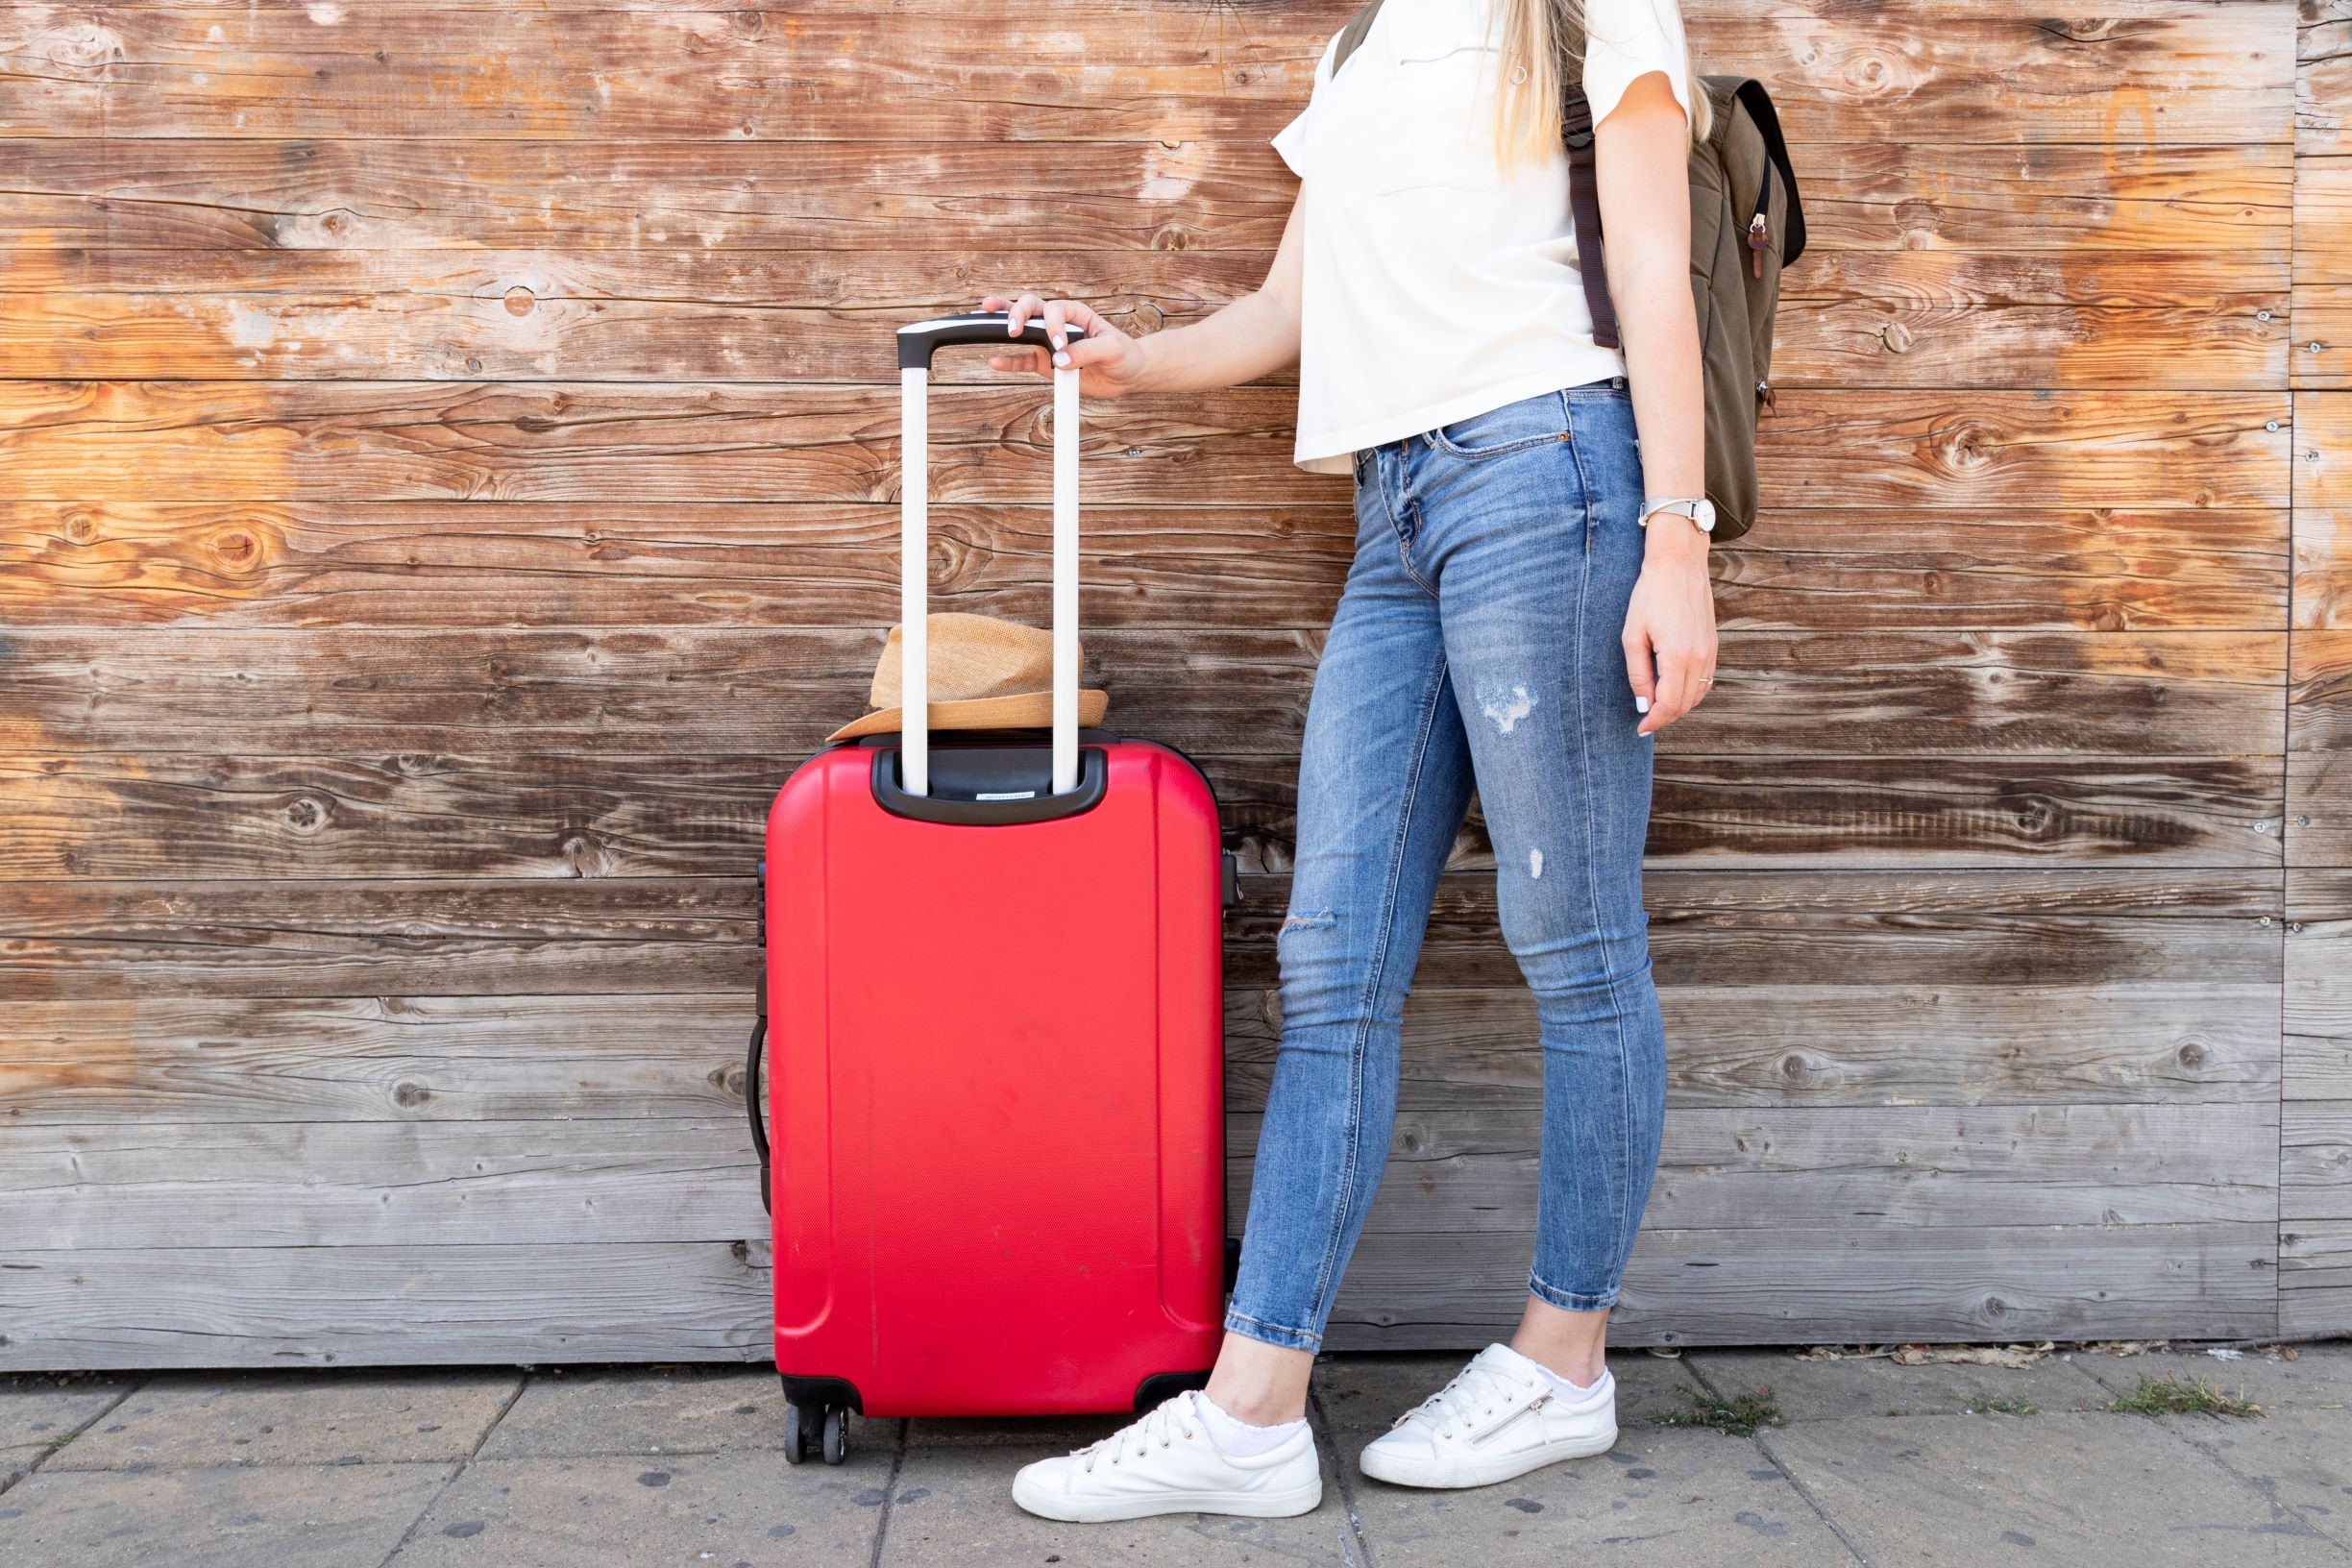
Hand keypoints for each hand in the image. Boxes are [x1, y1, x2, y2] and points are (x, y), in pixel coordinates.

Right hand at [980, 294, 1150, 398]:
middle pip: (1031, 307)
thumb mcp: (1112, 349)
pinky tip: (994, 362)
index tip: (1059, 345)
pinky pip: (1023, 361)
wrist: (1127, 375)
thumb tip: (1059, 359)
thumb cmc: (1124, 354)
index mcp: (1075, 313)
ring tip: (986, 318)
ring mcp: (1049, 343)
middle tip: (1013, 329)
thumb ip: (1087, 350)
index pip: (1055, 310)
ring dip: (1004, 323)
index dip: (1053, 325)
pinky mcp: (1046, 364)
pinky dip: (1009, 362)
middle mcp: (1058, 324)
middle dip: (1018, 313)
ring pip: (1022, 329)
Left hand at [1621, 523, 1717, 734]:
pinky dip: (1690, 692)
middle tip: (1645, 721)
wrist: (1679, 564)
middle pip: (1685, 705)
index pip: (1668, 704)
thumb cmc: (1650, 596)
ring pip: (1698, 695)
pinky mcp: (1713, 645)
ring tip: (1657, 707)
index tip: (1640, 729)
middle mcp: (1699, 657)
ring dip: (1679, 707)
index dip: (1654, 721)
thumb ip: (1638, 673)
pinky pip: (1706, 681)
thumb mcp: (1632, 635)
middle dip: (1665, 718)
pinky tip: (1673, 689)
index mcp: (1678, 656)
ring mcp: (1710, 651)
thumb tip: (1644, 703)